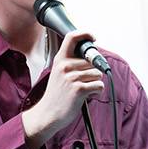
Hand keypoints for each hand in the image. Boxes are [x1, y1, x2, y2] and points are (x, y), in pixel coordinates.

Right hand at [21, 31, 107, 145]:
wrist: (48, 114)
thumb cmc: (56, 95)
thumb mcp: (59, 74)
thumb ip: (72, 64)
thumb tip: (92, 58)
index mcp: (60, 60)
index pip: (72, 38)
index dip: (85, 34)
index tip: (93, 38)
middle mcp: (65, 66)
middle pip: (92, 61)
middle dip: (92, 72)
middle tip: (82, 83)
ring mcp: (72, 77)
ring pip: (97, 74)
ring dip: (94, 83)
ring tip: (82, 90)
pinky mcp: (79, 89)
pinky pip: (99, 85)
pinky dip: (96, 92)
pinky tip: (86, 96)